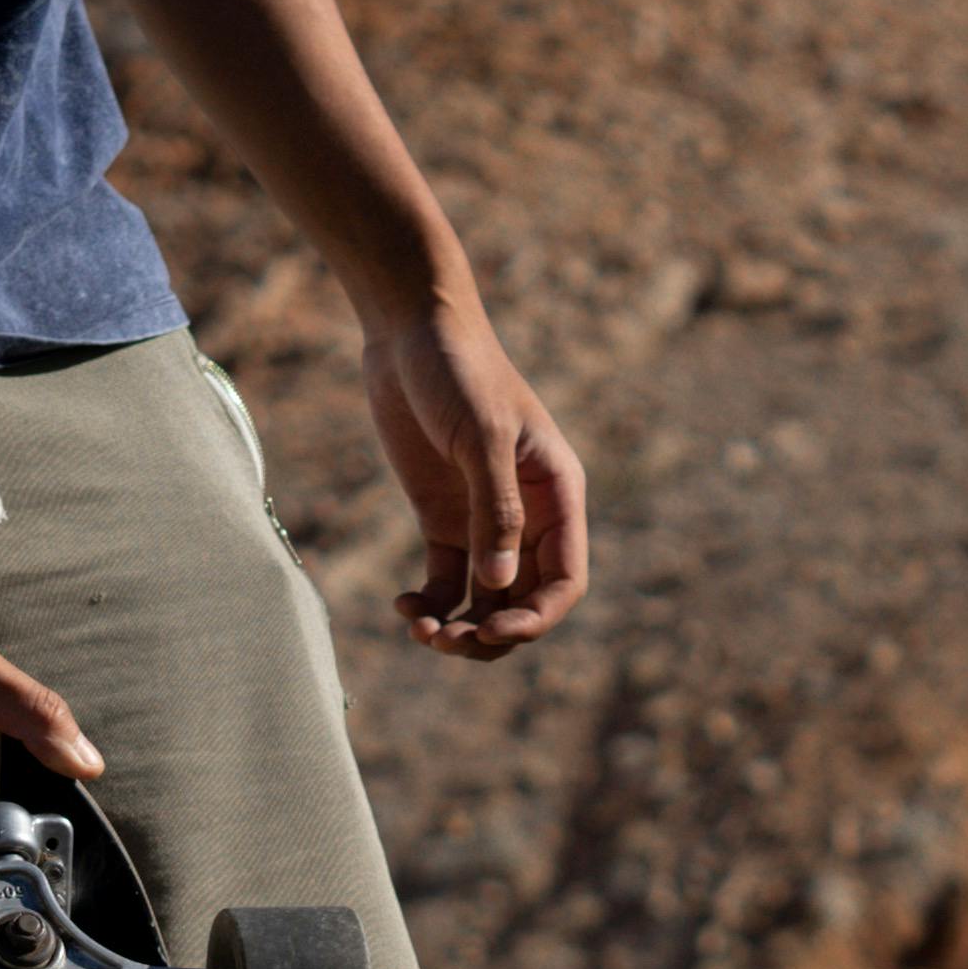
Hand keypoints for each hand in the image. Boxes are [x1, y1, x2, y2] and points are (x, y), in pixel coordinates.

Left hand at [361, 292, 590, 656]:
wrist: (409, 328)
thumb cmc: (459, 370)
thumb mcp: (483, 436)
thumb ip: (494, 511)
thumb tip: (498, 586)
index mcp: (557, 497)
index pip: (564, 580)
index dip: (536, 617)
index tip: (490, 628)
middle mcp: (528, 517)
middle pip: (524, 601)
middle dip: (491, 632)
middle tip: (444, 640)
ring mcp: (484, 520)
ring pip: (485, 599)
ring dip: (459, 626)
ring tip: (420, 630)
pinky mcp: (442, 518)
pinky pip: (447, 581)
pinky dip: (430, 603)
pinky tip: (402, 605)